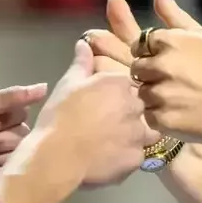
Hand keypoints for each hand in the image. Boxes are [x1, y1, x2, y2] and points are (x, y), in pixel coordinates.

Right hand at [35, 39, 152, 186]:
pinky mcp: (137, 158)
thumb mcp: (67, 84)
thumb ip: (81, 63)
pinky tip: (110, 159)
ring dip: (133, 135)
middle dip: (127, 114)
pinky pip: (137, 155)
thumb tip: (84, 43)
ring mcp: (139, 133)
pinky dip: (127, 157)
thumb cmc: (59, 116)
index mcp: (120, 83)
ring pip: (145, 132)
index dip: (116, 95)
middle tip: (105, 125)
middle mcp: (136, 105)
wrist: (56, 156)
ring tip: (111, 144)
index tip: (102, 104)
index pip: (128, 85)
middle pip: (139, 107)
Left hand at [96, 0, 201, 142]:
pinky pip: (145, 112)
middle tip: (173, 79)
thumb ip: (172, 12)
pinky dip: (157, 113)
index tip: (166, 59)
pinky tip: (176, 110)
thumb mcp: (198, 35)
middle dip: (149, 73)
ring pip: (139, 91)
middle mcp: (163, 66)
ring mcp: (161, 93)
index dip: (150, 52)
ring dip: (152, 94)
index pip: (139, 43)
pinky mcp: (160, 117)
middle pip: (135, 67)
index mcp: (170, 42)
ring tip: (176, 95)